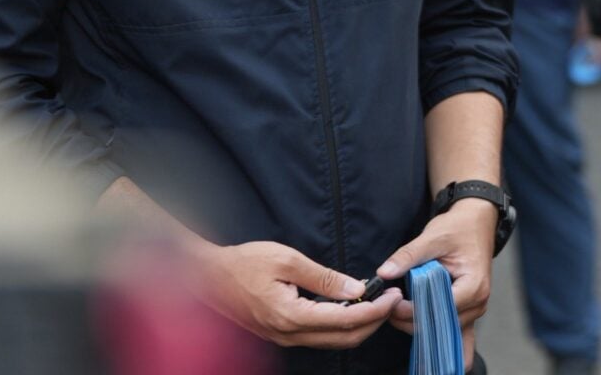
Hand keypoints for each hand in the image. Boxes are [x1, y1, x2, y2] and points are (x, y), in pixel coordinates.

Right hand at [194, 240, 398, 347]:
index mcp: (291, 316)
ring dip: (360, 325)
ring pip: (332, 341)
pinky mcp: (281, 334)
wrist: (207, 277)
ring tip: (378, 302)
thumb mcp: (287, 260)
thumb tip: (358, 289)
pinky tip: (351, 306)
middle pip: (344, 338)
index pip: (345, 320)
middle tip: (393, 299)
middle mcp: (288, 335)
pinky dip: (341, 325)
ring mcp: (283, 338)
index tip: (393, 296)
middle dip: (374, 321)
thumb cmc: (244, 263)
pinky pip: (318, 337)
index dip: (375, 310)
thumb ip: (324, 278)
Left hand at [378, 199, 498, 338]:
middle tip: (390, 306)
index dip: (413, 310)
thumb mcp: (433, 237)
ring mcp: (474, 309)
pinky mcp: (467, 309)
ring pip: (441, 328)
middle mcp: (478, 303)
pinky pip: (447, 325)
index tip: (393, 302)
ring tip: (399, 307)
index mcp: (474, 286)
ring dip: (418, 322)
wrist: (476, 223)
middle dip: (412, 319)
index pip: (439, 309)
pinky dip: (430, 323)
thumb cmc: (460, 228)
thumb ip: (408, 256)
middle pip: (440, 324)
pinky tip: (415, 318)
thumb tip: (384, 273)